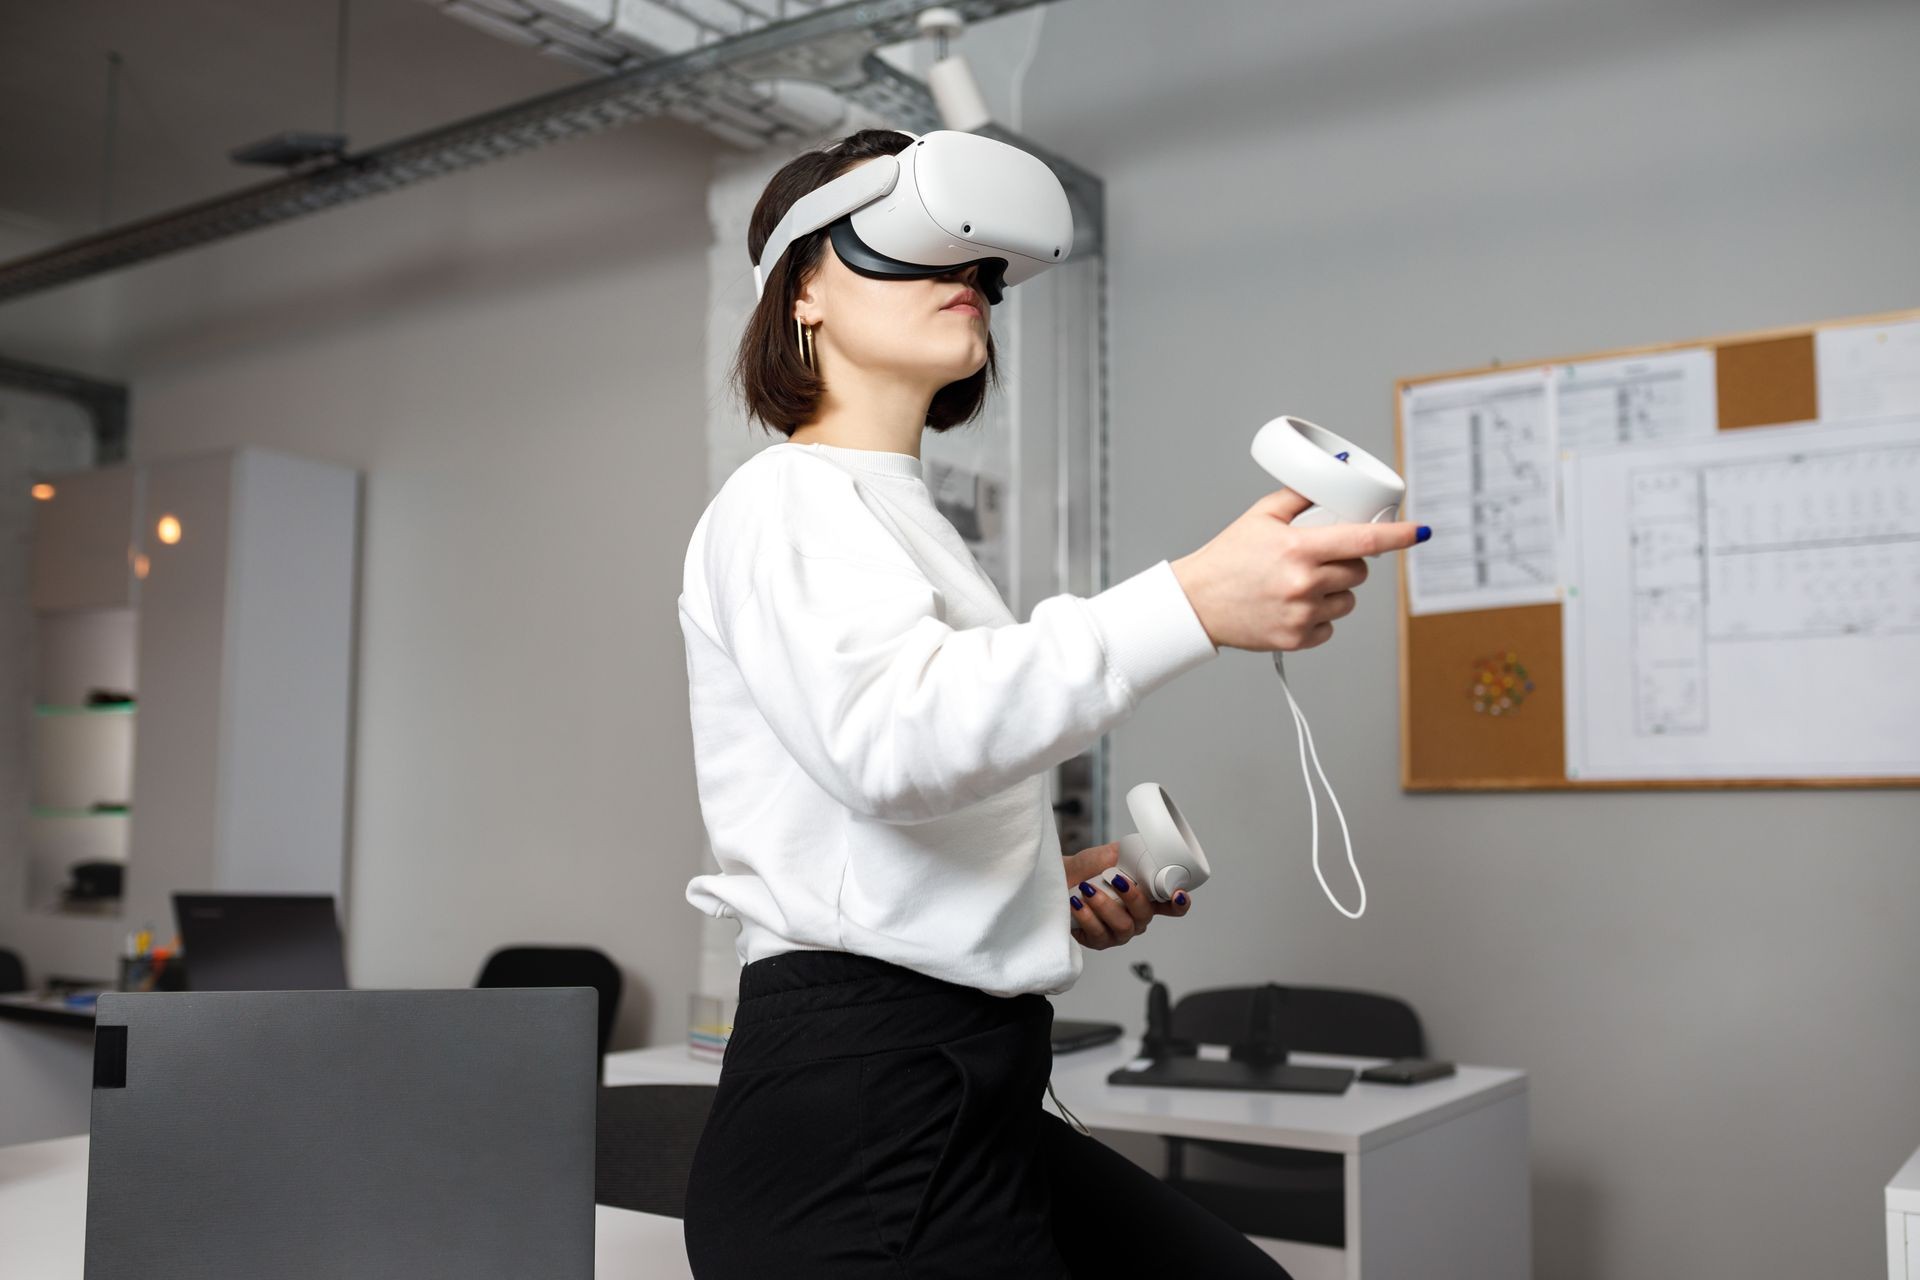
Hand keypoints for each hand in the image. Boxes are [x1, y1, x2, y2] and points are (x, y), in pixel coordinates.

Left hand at [1063, 842, 1191, 950]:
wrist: (1060, 877)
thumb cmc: (1086, 869)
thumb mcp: (1109, 855)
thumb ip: (1130, 854)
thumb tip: (1145, 849)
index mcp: (1145, 898)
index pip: (1171, 905)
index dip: (1179, 903)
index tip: (1178, 894)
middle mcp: (1134, 918)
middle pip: (1145, 915)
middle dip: (1132, 897)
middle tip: (1116, 879)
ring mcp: (1117, 932)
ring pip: (1122, 926)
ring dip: (1104, 906)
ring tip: (1087, 889)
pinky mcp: (1097, 941)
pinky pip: (1097, 934)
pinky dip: (1087, 916)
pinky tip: (1077, 903)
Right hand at [1170, 489, 1426, 651]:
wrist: (1197, 603)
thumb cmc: (1226, 559)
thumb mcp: (1260, 516)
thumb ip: (1299, 498)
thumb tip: (1331, 486)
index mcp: (1298, 549)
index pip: (1362, 541)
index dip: (1396, 535)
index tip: (1418, 532)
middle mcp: (1304, 583)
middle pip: (1359, 572)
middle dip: (1348, 563)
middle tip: (1320, 560)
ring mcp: (1302, 614)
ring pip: (1348, 601)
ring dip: (1335, 592)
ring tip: (1301, 586)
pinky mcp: (1297, 638)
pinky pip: (1330, 627)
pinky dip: (1319, 618)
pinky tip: (1293, 607)